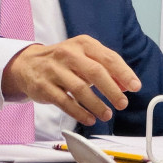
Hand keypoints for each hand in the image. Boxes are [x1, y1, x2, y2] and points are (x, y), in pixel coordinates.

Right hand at [1, 35, 141, 125]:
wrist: (28, 64)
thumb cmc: (63, 61)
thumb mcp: (85, 57)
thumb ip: (106, 69)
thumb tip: (127, 84)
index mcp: (83, 44)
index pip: (108, 57)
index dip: (124, 73)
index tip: (135, 86)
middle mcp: (68, 54)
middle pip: (95, 72)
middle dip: (112, 90)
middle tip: (122, 103)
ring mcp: (54, 70)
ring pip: (80, 88)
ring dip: (96, 104)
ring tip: (107, 114)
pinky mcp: (44, 86)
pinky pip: (65, 102)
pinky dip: (79, 112)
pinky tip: (89, 118)